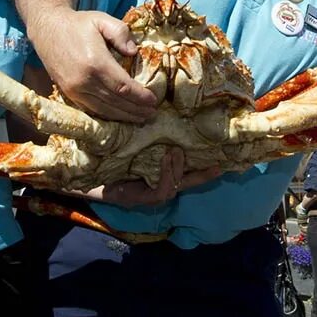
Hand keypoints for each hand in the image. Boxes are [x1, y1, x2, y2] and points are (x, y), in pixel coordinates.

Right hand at [31, 7, 159, 122]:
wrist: (47, 29)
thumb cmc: (78, 24)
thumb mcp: (102, 20)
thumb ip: (121, 33)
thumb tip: (134, 52)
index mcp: (96, 62)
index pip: (123, 86)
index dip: (140, 96)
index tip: (154, 100)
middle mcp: (84, 80)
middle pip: (116, 102)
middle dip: (136, 109)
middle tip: (152, 113)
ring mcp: (74, 90)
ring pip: (104, 109)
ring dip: (124, 116)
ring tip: (140, 117)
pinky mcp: (68, 93)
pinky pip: (91, 109)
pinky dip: (108, 115)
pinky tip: (119, 115)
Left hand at [84, 149, 220, 206]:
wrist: (94, 178)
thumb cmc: (116, 163)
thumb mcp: (136, 149)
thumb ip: (151, 140)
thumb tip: (159, 116)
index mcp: (165, 176)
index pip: (191, 174)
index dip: (207, 170)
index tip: (223, 162)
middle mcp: (164, 187)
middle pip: (190, 181)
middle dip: (202, 173)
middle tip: (207, 158)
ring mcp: (156, 195)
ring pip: (176, 183)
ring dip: (177, 167)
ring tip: (175, 151)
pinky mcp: (146, 200)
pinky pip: (163, 188)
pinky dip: (166, 173)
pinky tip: (165, 158)